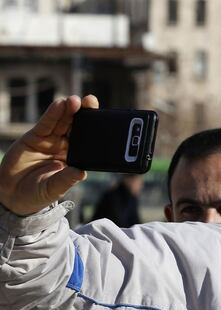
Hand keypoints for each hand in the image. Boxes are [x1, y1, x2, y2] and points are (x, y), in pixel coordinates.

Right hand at [0, 95, 97, 215]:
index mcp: (76, 159)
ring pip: (63, 122)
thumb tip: (81, 173)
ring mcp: (51, 141)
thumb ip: (65, 180)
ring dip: (69, 110)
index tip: (104, 120)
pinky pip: (46, 123)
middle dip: (85, 114)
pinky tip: (59, 104)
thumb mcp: (53, 189)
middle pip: (78, 127)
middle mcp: (66, 147)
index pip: (89, 141)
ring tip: (75, 101)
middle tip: (91, 102)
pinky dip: (52, 114)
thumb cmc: (38, 193)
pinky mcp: (36, 137)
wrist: (13, 193)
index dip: (96, 130)